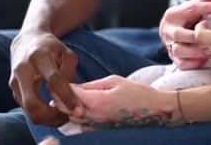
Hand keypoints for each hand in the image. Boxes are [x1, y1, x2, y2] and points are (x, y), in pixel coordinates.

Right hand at [9, 30, 81, 125]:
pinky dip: (42, 115)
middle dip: (52, 116)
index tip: (79, 110)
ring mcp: (14, 82)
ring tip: (64, 116)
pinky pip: (27, 109)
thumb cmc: (52, 48)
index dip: (67, 97)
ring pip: (29, 110)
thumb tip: (69, 97)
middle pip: (33, 103)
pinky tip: (55, 112)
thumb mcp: (67, 53)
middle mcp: (22, 70)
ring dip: (48, 119)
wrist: (27, 42)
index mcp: (39, 56)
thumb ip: (69, 72)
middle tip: (69, 118)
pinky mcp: (13, 90)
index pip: (54, 80)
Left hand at [65, 75, 182, 126]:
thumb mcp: (116, 81)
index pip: (69, 94)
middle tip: (58, 88)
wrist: (155, 111)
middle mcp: (94, 116)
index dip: (59, 87)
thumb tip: (76, 86)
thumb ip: (93, 85)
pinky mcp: (101, 131)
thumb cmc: (138, 93)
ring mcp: (97, 126)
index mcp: (97, 101)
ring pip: (72, 118)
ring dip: (68, 108)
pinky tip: (83, 108)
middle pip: (66, 109)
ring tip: (69, 97)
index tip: (55, 80)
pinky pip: (82, 125)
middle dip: (60, 99)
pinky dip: (79, 116)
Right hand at [160, 0, 210, 69]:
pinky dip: (194, 63)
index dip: (207, 7)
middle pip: (181, 34)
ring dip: (197, 51)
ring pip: (180, 50)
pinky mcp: (174, 60)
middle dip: (198, 35)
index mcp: (173, 14)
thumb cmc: (187, 19)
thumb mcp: (194, 7)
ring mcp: (169, 46)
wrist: (172, 34)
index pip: (191, 9)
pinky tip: (207, 59)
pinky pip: (182, 64)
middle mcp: (168, 31)